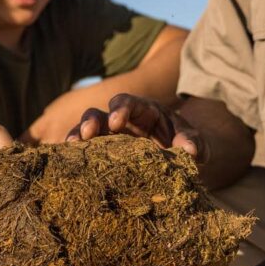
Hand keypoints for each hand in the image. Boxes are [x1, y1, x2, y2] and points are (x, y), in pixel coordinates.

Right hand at [65, 94, 203, 159]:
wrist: (181, 158)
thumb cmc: (186, 144)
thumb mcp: (195, 141)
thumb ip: (194, 142)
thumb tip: (190, 152)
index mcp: (143, 111)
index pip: (127, 102)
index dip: (120, 109)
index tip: (117, 122)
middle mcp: (121, 122)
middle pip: (100, 113)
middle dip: (92, 121)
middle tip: (88, 134)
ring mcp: (109, 138)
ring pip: (87, 130)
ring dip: (78, 135)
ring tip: (72, 146)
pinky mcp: (103, 154)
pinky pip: (85, 152)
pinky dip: (75, 155)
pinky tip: (68, 163)